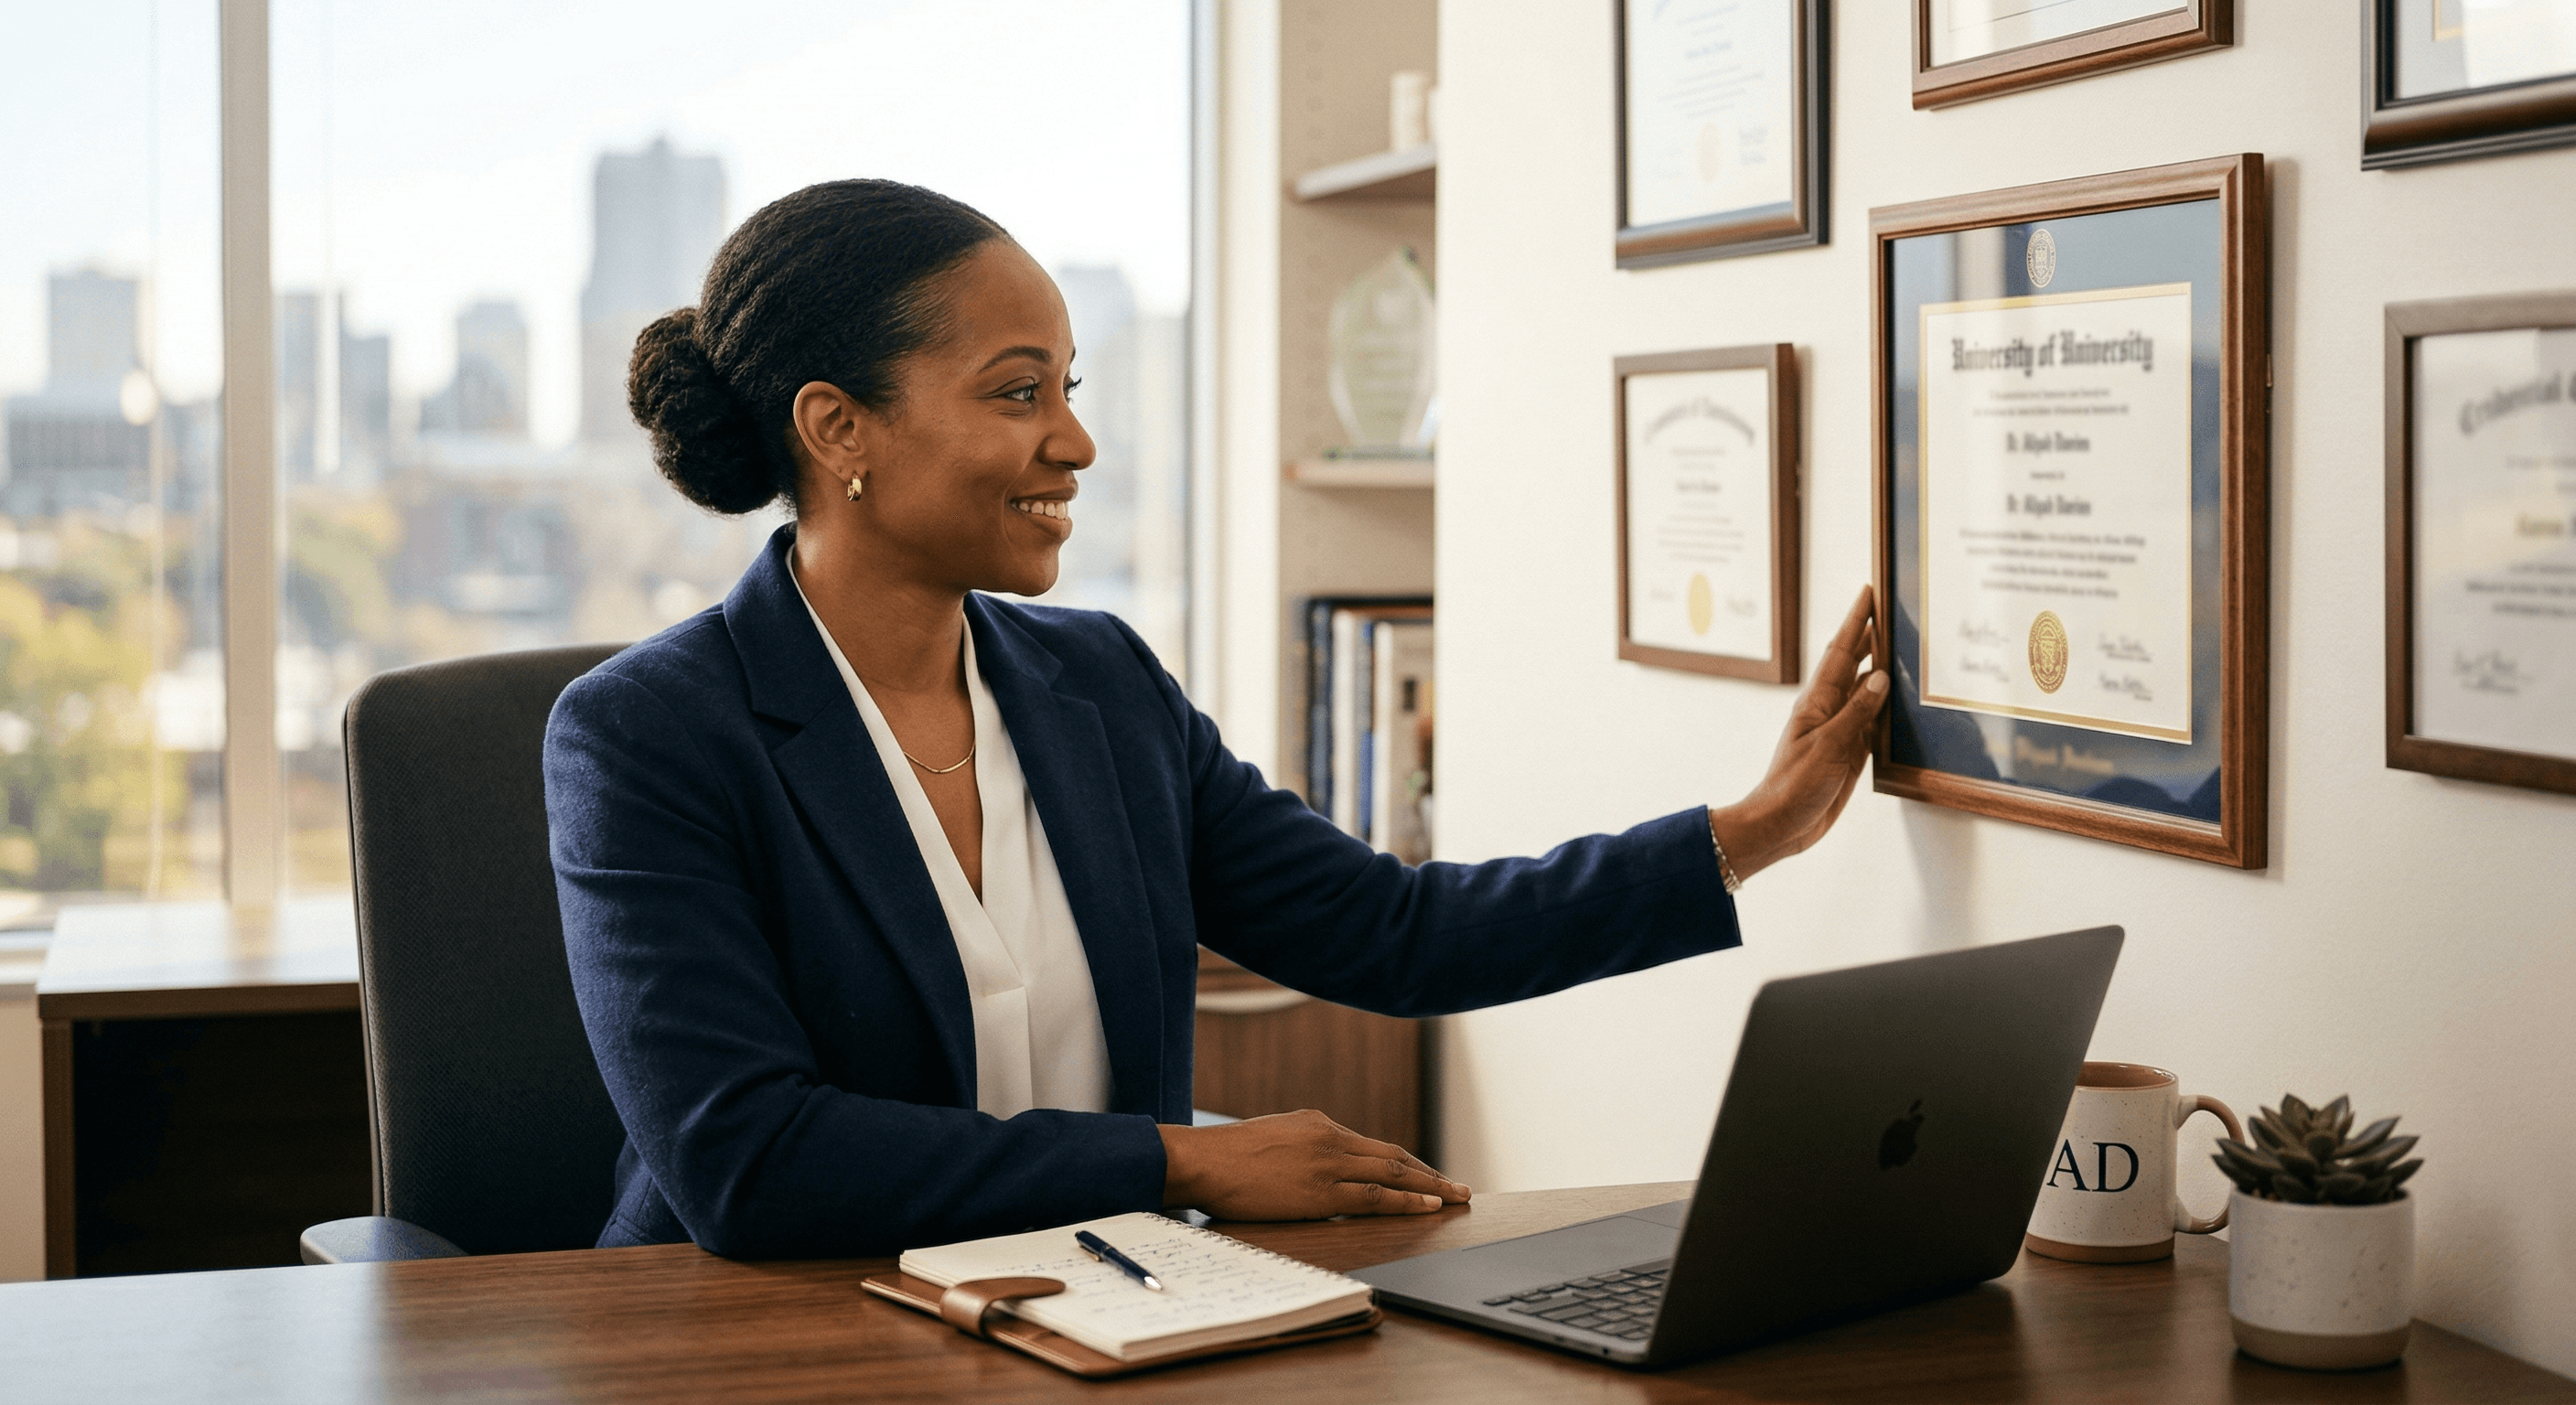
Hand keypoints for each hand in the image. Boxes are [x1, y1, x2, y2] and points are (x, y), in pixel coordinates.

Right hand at [1158, 1109, 1470, 1220]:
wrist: (1202, 1159)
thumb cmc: (1226, 1155)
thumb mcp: (1273, 1136)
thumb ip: (1303, 1146)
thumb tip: (1319, 1165)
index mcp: (1318, 1123)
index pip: (1373, 1146)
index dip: (1405, 1163)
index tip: (1426, 1174)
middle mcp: (1330, 1138)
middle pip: (1393, 1157)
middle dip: (1430, 1173)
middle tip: (1459, 1186)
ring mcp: (1327, 1164)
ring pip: (1392, 1174)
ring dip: (1430, 1186)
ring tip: (1456, 1196)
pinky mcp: (1320, 1191)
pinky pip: (1374, 1196)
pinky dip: (1405, 1200)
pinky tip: (1428, 1205)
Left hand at [1709, 585, 1888, 882]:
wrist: (1781, 825)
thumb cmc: (1794, 787)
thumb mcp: (1828, 747)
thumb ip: (1856, 713)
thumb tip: (1881, 677)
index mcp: (1817, 703)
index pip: (1842, 652)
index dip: (1856, 622)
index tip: (1869, 592)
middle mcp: (1828, 711)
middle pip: (1855, 664)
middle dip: (1870, 636)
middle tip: (1890, 608)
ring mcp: (1839, 730)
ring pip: (1865, 690)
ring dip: (1881, 668)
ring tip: (1901, 645)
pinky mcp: (1849, 752)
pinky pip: (1872, 720)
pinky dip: (1886, 705)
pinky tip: (1898, 699)